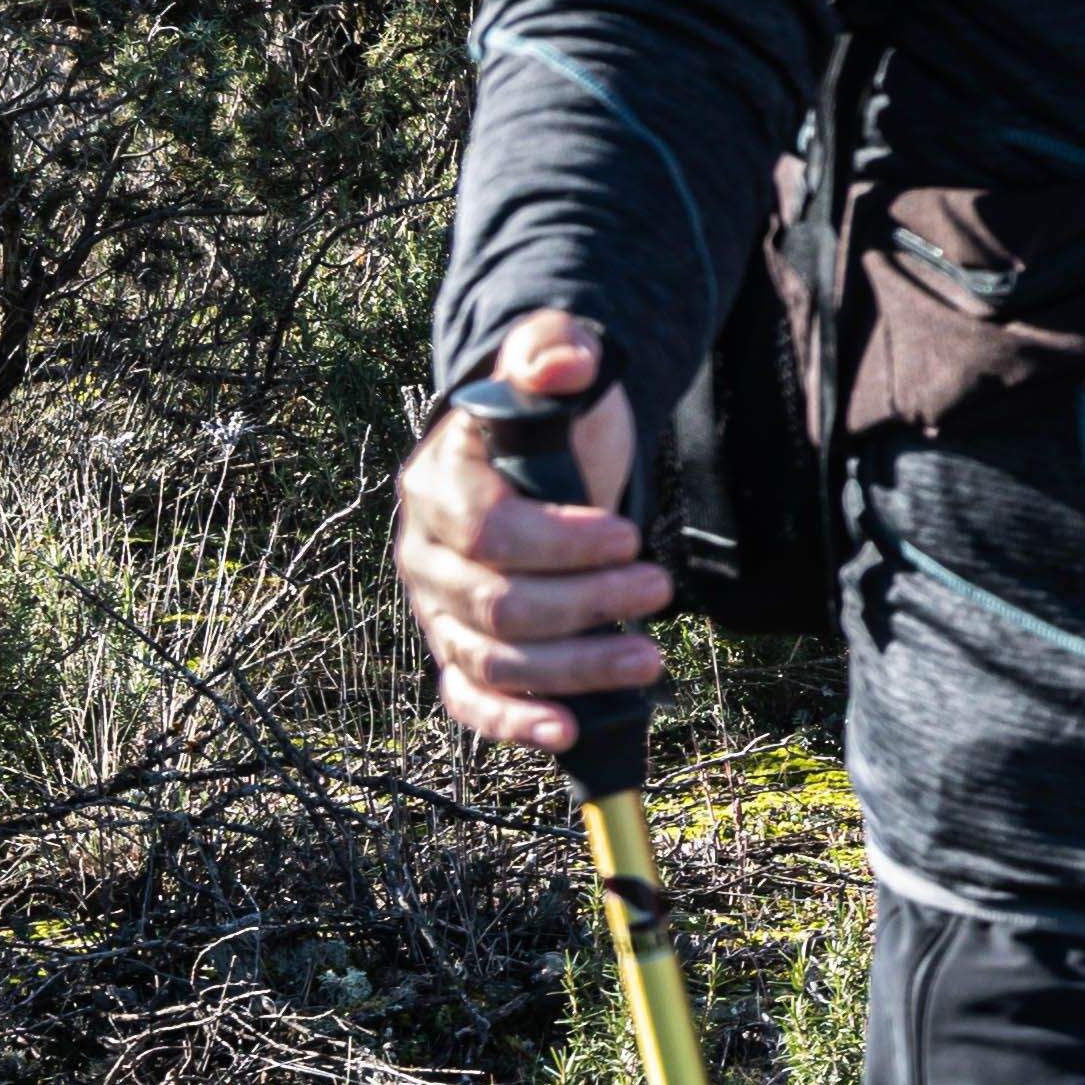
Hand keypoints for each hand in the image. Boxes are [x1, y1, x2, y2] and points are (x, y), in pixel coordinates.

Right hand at [393, 311, 665, 760]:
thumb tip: (562, 362)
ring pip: (495, 661)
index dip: (560, 543)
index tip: (630, 536)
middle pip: (497, 606)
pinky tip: (569, 732)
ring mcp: (439, 612)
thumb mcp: (554, 369)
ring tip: (651, 659)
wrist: (540, 455)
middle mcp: (425, 557)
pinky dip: (515, 724)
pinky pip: (472, 701)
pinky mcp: (461, 654)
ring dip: (576, 670)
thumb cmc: (548, 418)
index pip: (487, 532)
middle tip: (658, 588)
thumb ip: (553, 352)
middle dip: (587, 606)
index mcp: (437, 488)